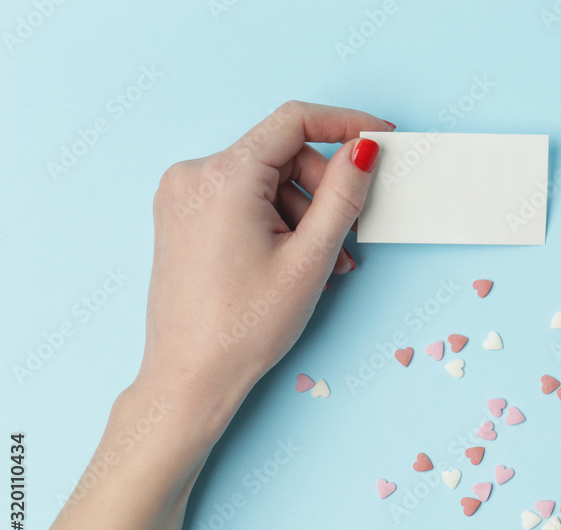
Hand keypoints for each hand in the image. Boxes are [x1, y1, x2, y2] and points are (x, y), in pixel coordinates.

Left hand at [138, 101, 391, 431]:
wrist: (189, 376)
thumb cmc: (244, 327)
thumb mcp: (310, 259)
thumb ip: (342, 195)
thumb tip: (363, 150)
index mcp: (223, 177)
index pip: (294, 121)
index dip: (345, 123)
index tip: (379, 137)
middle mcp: (194, 175)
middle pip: (282, 155)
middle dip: (323, 190)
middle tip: (347, 236)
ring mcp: (182, 196)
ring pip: (265, 180)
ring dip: (302, 214)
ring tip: (321, 265)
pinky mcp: (182, 216)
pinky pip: (242, 199)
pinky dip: (274, 221)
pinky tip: (291, 260)